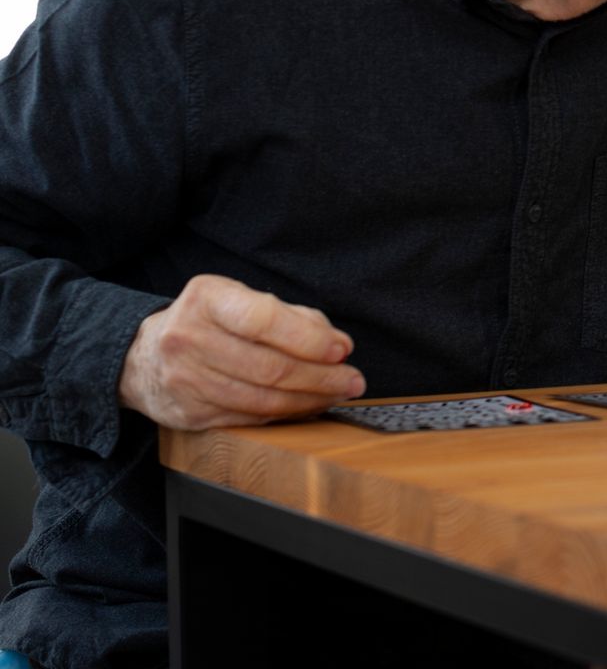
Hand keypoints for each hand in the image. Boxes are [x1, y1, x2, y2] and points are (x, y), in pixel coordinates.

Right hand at [119, 273, 364, 429]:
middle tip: (353, 379)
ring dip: (310, 400)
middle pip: (268, 367)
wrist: (142, 356)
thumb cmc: (208, 322)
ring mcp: (185, 380)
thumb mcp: (240, 300)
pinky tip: (308, 406)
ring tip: (339, 393)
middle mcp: (188, 338)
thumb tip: (337, 344)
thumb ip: (292, 317)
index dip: (309, 338)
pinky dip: (286, 414)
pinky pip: (249, 418)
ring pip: (262, 399)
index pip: (263, 320)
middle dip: (321, 376)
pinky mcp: (189, 414)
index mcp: (206, 299)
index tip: (342, 349)